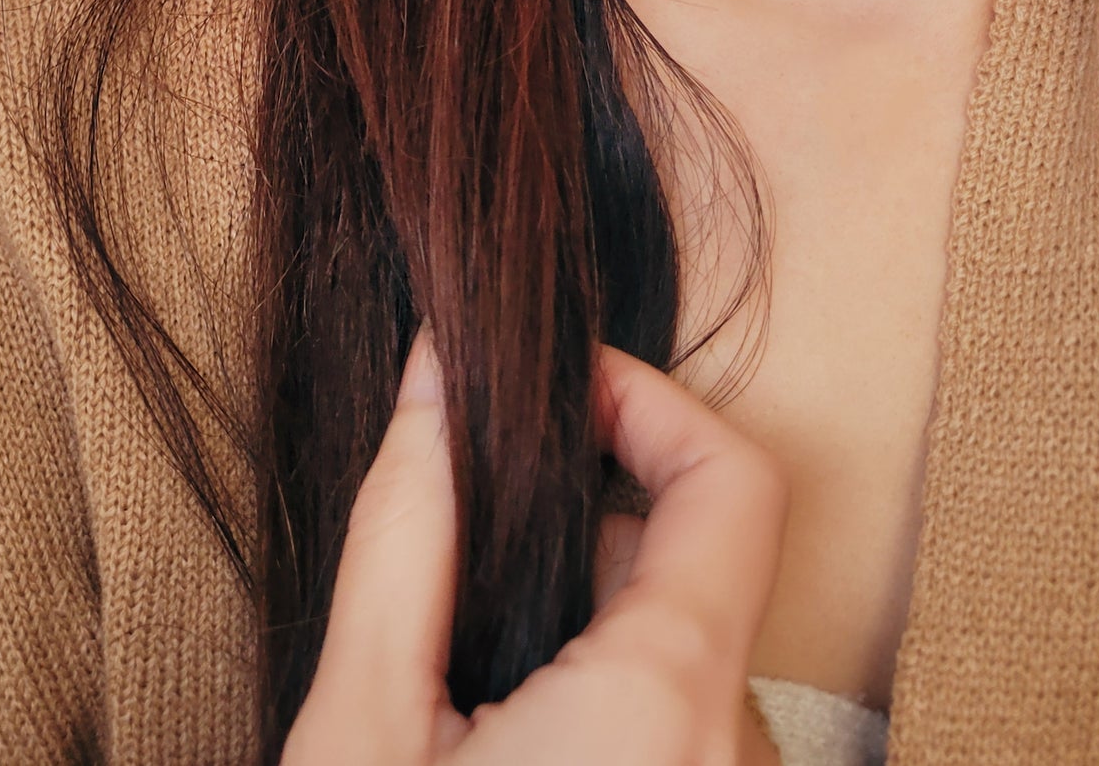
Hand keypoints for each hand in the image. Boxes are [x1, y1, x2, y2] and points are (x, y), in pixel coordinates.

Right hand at [282, 325, 789, 764]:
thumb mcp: (363, 728)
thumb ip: (404, 532)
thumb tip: (433, 370)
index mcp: (664, 705)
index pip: (735, 481)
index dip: (647, 400)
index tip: (554, 389)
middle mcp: (733, 754)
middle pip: (694, 564)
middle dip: (582, 519)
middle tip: (467, 529)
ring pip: (680, 650)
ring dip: (587, 617)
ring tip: (470, 666)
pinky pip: (682, 723)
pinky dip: (606, 693)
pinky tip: (507, 735)